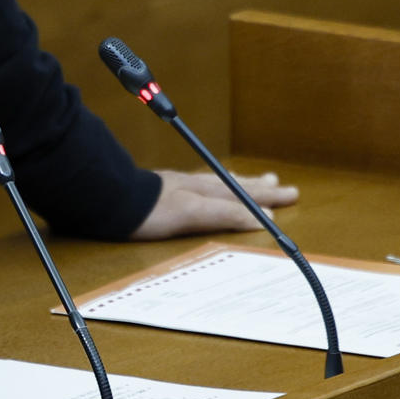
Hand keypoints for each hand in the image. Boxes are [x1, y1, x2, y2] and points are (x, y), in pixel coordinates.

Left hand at [128, 169, 297, 240]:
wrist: (110, 202)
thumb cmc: (149, 211)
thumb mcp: (193, 213)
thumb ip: (227, 214)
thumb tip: (263, 218)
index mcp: (204, 191)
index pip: (242, 194)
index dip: (265, 198)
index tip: (289, 198)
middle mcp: (194, 186)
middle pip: (233, 185)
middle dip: (260, 188)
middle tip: (284, 186)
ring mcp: (178, 187)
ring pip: (217, 182)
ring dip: (239, 183)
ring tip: (256, 180)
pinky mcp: (163, 193)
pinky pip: (198, 186)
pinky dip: (213, 186)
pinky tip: (208, 188)